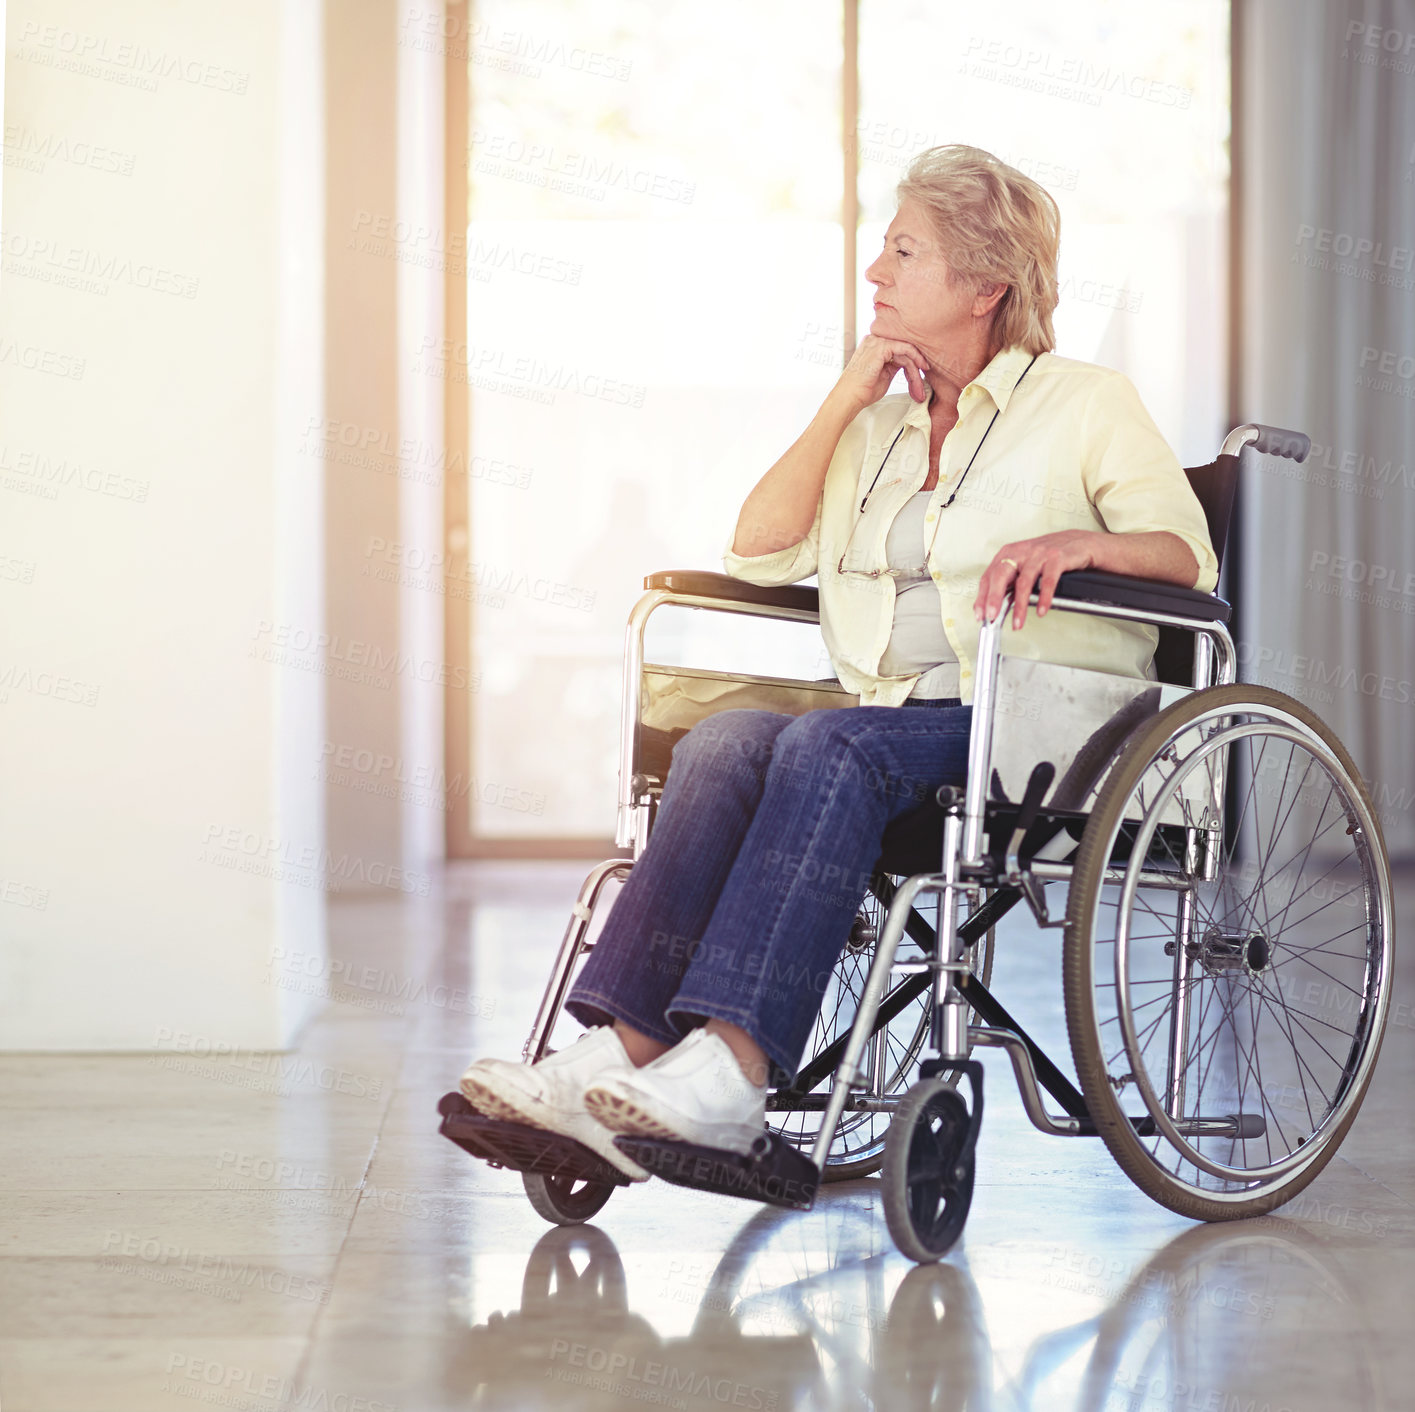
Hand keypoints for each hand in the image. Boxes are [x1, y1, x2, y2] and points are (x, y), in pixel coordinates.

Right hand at [833, 333, 930, 411]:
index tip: (922, 372)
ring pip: (907, 349)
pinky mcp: (881, 347)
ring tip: (919, 387)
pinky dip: (915, 360)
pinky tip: (920, 370)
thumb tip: (910, 364)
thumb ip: (895, 365)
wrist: (849, 397)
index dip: (913, 360)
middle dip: (916, 366)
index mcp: (873, 344)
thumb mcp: (884, 374)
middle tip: (921, 386)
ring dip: (916, 369)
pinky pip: (905, 349)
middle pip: (904, 347)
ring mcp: (877, 341)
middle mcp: (875, 339)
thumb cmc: (863, 390)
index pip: (899, 347)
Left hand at [973, 531, 1100, 629]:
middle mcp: (1022, 552)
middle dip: (994, 598)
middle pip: (1001, 575)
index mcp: (1009, 553)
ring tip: (1018, 623)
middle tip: (992, 616)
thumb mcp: (1025, 565)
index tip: (980, 614)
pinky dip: (1044, 598)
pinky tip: (1041, 611)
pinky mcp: (1057, 558)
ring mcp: (1039, 554)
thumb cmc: (1049, 555)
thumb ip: (1011, 582)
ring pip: (1024, 582)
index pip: (989, 576)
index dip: (982, 597)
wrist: (1079, 542)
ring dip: (1020, 606)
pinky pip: (1048, 581)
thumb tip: (995, 605)